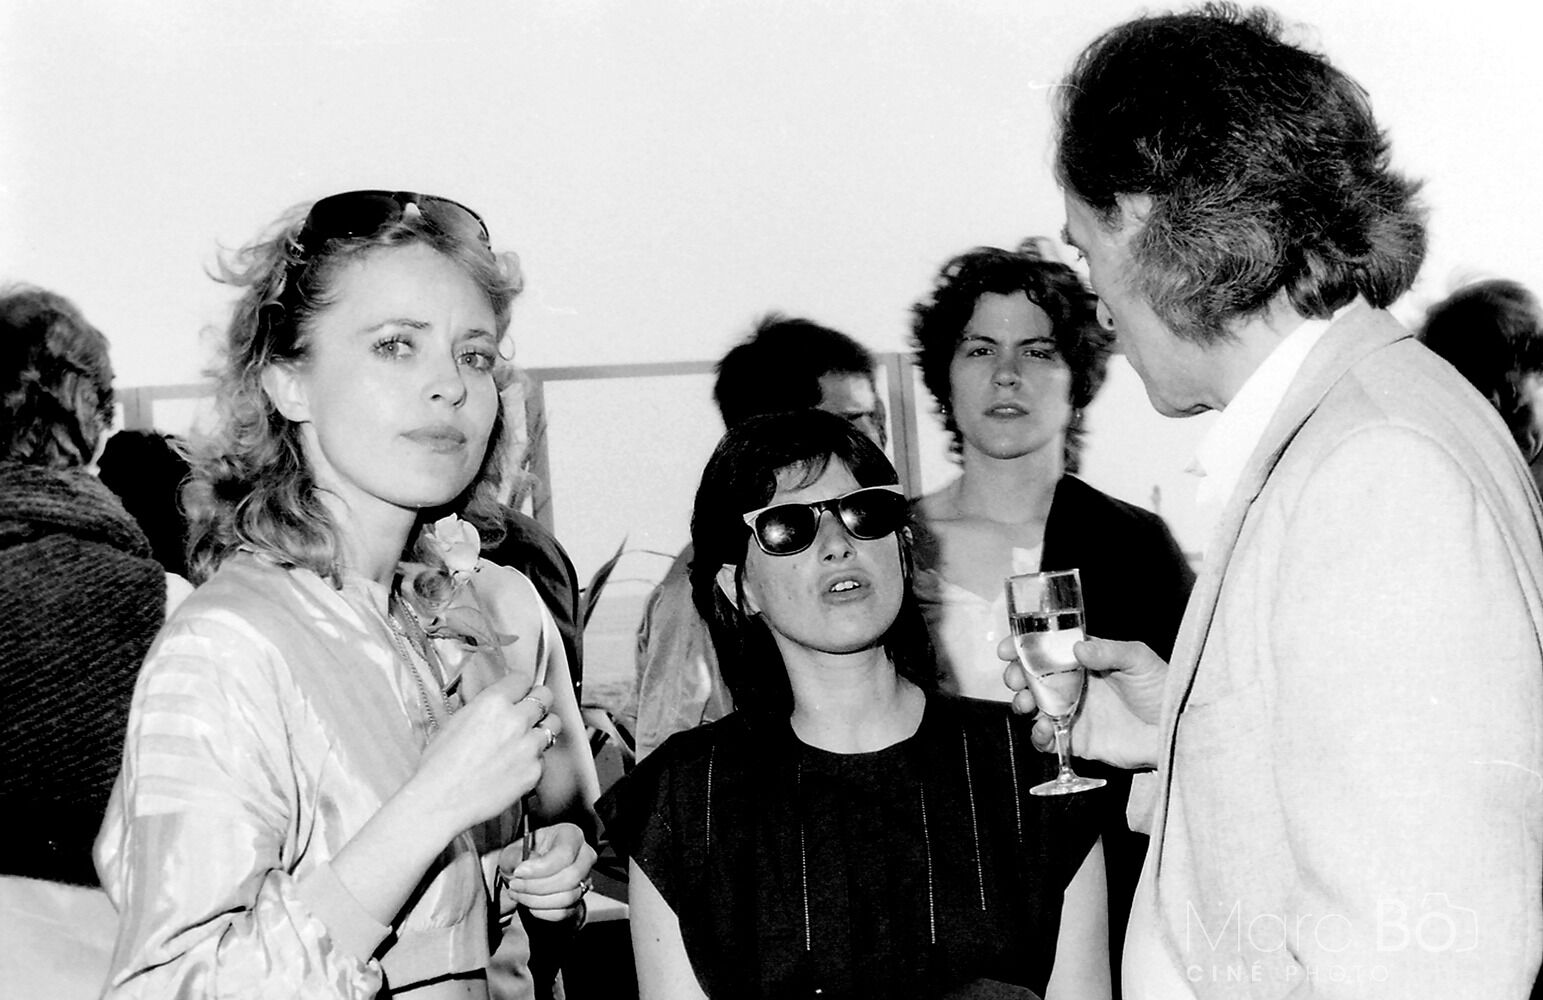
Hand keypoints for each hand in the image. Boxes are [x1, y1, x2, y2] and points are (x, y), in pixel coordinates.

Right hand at [407, 675, 561, 837]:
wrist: (440, 800)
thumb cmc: (439, 765)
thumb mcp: (455, 721)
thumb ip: (482, 707)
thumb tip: (496, 702)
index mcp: (493, 703)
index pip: (522, 679)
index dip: (520, 686)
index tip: (519, 692)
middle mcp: (515, 720)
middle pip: (545, 696)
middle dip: (538, 702)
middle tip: (530, 711)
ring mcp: (528, 746)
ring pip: (553, 725)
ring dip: (542, 728)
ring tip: (528, 737)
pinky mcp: (534, 771)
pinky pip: (543, 757)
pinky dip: (533, 759)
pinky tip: (516, 765)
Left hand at [497, 822, 596, 922]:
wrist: (527, 876)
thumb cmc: (523, 858)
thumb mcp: (512, 851)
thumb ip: (515, 856)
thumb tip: (527, 867)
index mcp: (570, 835)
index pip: (565, 853)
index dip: (540, 867)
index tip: (518, 872)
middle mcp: (584, 856)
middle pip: (570, 877)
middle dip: (537, 886)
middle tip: (515, 885)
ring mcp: (584, 879)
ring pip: (568, 897)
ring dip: (537, 900)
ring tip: (518, 894)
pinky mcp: (579, 900)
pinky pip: (564, 912)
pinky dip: (543, 912)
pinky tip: (529, 903)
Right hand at [999, 635, 1167, 769]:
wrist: (1176, 731)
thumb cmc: (1163, 688)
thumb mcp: (1138, 660)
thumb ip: (1108, 652)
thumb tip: (1077, 648)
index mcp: (1085, 660)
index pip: (1047, 649)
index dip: (1024, 647)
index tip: (1008, 649)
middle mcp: (1075, 684)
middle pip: (1033, 677)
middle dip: (1016, 676)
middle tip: (1015, 680)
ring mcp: (1073, 711)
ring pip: (1034, 706)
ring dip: (1021, 703)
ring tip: (1026, 705)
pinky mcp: (1077, 739)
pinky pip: (1047, 738)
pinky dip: (1038, 735)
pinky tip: (1044, 730)